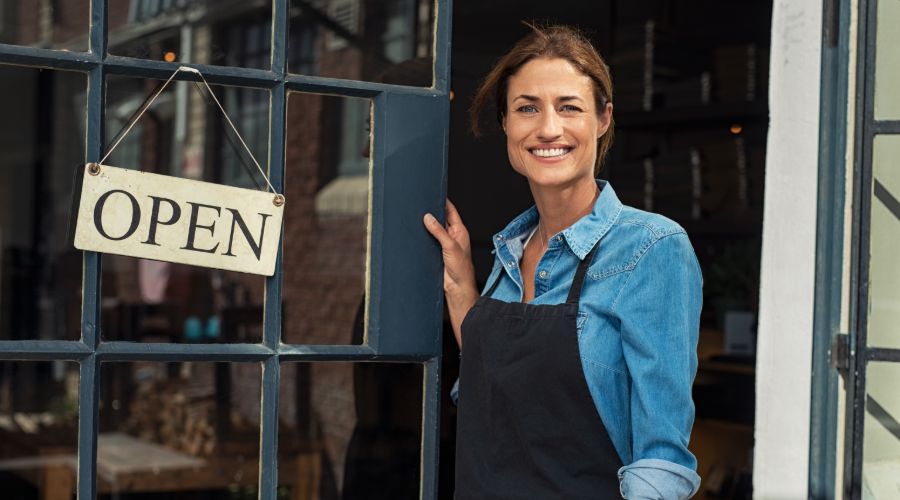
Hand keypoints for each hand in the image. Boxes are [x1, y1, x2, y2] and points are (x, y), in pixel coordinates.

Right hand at [424, 200, 478, 347]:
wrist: (457, 288)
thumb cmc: (461, 269)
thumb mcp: (450, 246)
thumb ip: (439, 231)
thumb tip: (428, 217)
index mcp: (459, 230)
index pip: (450, 211)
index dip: (443, 201)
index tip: (434, 192)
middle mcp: (452, 236)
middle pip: (440, 218)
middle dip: (431, 211)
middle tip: (420, 203)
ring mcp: (444, 244)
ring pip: (433, 230)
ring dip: (426, 225)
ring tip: (415, 216)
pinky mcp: (436, 252)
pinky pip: (428, 240)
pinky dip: (422, 236)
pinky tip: (415, 233)